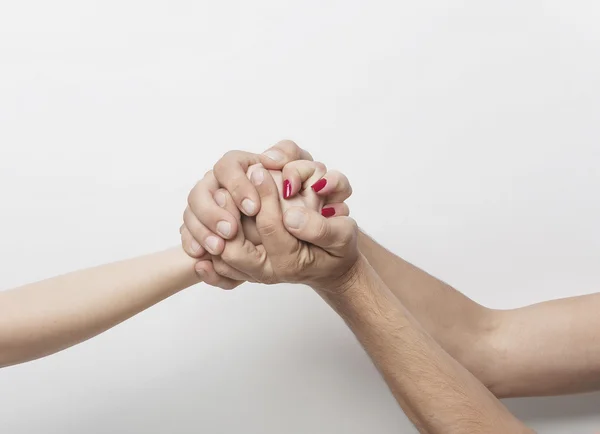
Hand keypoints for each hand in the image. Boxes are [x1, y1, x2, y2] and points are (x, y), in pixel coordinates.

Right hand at [181, 140, 311, 257]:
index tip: (253, 208)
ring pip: (191, 213)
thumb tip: (270, 158)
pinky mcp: (205, 229)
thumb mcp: (305, 172)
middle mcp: (221, 184)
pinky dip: (193, 246)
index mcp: (242, 165)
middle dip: (212, 212)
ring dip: (201, 231)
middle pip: (201, 190)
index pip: (228, 166)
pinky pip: (188, 236)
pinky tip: (203, 259)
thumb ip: (291, 157)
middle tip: (230, 231)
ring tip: (219, 248)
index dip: (236, 186)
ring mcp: (210, 207)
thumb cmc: (303, 196)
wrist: (303, 228)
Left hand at [211, 166, 358, 293]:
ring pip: (222, 258)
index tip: (259, 167)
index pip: (269, 226)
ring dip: (212, 231)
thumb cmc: (339, 248)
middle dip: (227, 215)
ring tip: (214, 198)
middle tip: (225, 185)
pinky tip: (208, 221)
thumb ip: (321, 228)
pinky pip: (220, 265)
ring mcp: (256, 273)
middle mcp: (269, 272)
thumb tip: (291, 217)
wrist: (330, 268)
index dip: (264, 194)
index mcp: (291, 262)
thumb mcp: (344, 235)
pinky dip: (209, 248)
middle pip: (234, 249)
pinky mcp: (247, 270)